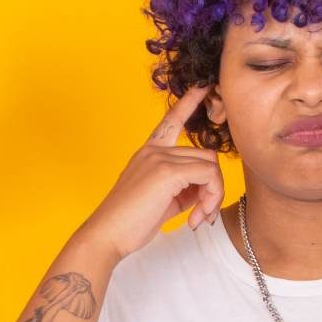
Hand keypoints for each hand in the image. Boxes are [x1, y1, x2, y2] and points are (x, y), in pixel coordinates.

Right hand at [75, 87, 223, 261]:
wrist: (107, 235)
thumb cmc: (129, 223)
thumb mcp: (160, 200)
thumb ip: (182, 188)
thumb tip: (206, 190)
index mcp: (148, 153)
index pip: (171, 121)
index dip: (188, 103)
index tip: (203, 87)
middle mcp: (154, 150)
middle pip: (205, 154)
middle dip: (213, 186)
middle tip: (204, 214)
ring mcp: (160, 158)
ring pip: (211, 165)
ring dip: (214, 194)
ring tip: (199, 217)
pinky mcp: (168, 171)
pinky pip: (209, 176)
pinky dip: (211, 197)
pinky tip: (196, 217)